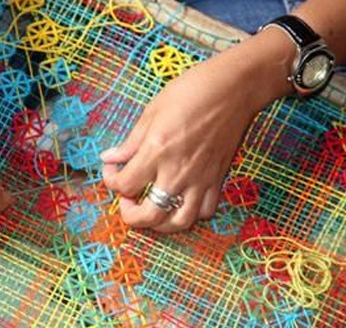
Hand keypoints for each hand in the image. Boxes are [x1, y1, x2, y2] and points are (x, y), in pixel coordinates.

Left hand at [101, 30, 293, 232]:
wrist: (235, 88)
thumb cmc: (192, 91)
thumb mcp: (152, 111)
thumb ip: (130, 142)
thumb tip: (110, 158)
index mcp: (156, 151)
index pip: (124, 185)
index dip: (111, 180)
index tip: (113, 169)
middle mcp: (177, 171)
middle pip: (149, 215)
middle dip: (131, 215)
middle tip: (128, 200)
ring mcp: (200, 179)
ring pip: (179, 222)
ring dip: (161, 223)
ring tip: (153, 208)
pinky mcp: (217, 180)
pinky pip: (205, 212)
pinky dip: (192, 214)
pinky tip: (182, 200)